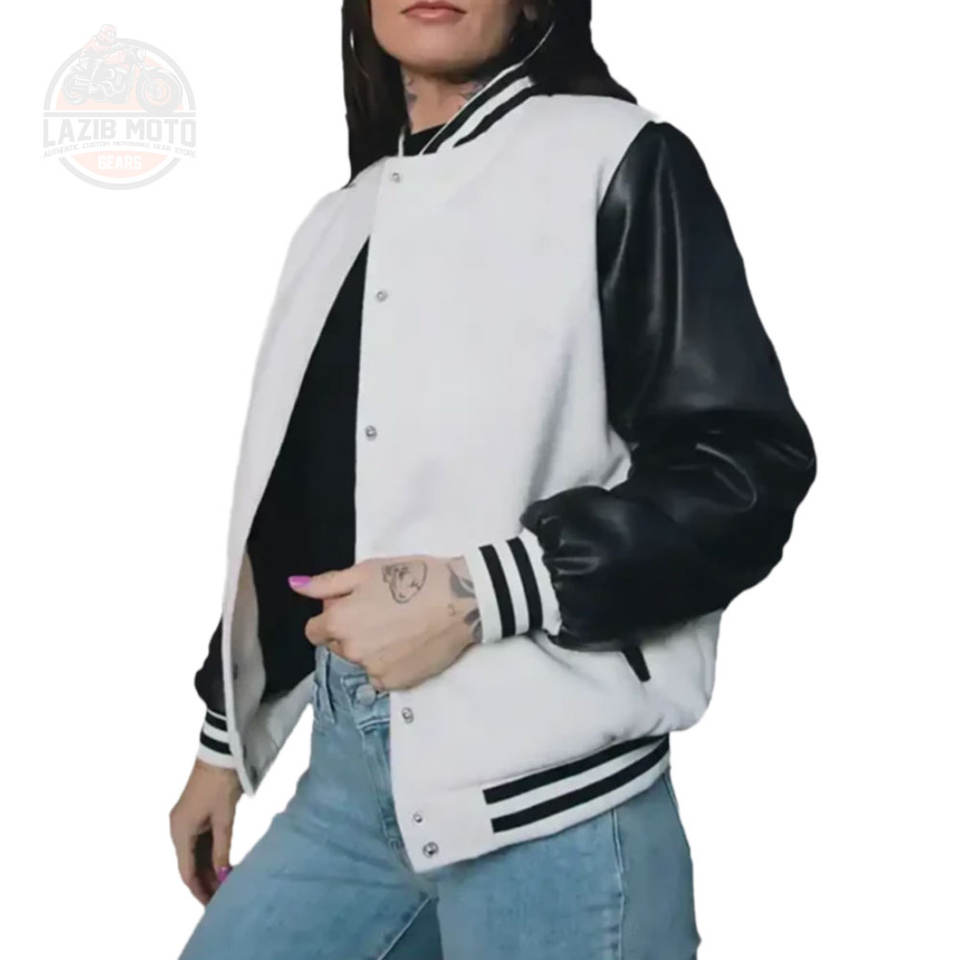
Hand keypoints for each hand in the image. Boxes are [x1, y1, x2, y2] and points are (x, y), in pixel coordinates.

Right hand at [169, 758, 242, 904]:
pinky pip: (200, 841)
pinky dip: (210, 854)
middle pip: (189, 863)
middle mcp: (177, 829)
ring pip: (195, 853)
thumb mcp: (224, 819)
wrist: (220, 754)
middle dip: (204, 881)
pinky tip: (222, 864)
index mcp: (180, 831)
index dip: (198, 889)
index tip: (211, 904)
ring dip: (208, 868)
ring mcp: (185, 821)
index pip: (186, 871)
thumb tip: (223, 874)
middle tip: (222, 897)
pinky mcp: (194, 814)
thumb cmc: (220, 784)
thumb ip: (222, 849)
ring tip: (225, 884)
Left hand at [288, 554, 480, 689]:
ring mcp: (373, 670)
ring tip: (398, 627)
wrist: (458, 601)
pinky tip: (406, 645)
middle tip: (381, 612)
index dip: (331, 616)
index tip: (353, 606)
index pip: (314, 630)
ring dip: (370, 648)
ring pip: (360, 661)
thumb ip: (327, 583)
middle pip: (338, 645)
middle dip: (350, 631)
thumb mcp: (366, 570)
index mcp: (339, 621)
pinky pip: (379, 676)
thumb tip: (295, 585)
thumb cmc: (413, 578)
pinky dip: (387, 664)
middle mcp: (351, 650)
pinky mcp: (396, 683)